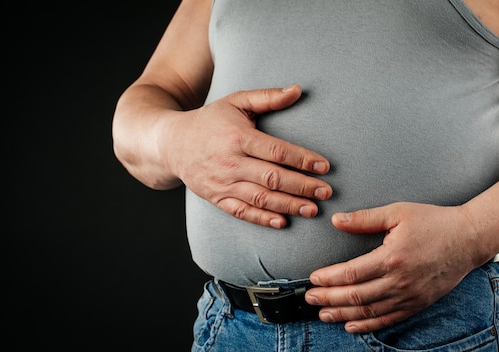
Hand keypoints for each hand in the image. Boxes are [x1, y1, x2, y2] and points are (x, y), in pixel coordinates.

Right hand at [166, 85, 332, 227]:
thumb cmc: (210, 120)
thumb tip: (298, 89)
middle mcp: (230, 162)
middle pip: (272, 177)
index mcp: (238, 137)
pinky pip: (241, 212)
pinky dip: (262, 219)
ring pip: (260, 198)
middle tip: (326, 192)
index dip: (301, 159)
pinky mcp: (216, 198)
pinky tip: (282, 222)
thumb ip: (267, 97)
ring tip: (313, 209)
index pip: (276, 150)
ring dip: (288, 205)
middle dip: (302, 186)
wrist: (171, 143)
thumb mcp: (236, 101)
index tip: (324, 166)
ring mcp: (222, 183)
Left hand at [305, 202, 478, 332]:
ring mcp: (409, 296)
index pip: (351, 274)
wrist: (469, 239)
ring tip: (323, 314)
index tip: (313, 278)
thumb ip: (365, 219)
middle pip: (355, 296)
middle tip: (310, 298)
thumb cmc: (434, 222)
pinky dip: (367, 325)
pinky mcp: (417, 304)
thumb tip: (337, 221)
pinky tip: (351, 325)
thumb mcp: (398, 213)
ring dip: (342, 314)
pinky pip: (388, 320)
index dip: (328, 279)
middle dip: (328, 299)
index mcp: (392, 257)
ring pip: (369, 311)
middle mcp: (399, 281)